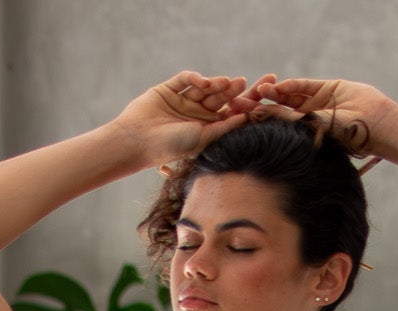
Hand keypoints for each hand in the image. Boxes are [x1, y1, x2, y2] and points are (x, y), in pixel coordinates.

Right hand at [113, 71, 261, 171]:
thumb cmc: (172, 146)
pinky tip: (202, 82)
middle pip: (219, 98)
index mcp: (206, 129)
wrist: (138, 141)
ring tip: (226, 82)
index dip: (242, 105)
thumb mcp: (203, 138)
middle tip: (244, 82)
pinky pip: (185, 79)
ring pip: (203, 88)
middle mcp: (196, 114)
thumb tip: (247, 117)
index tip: (258, 98)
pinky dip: (195, 78)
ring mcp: (182, 100)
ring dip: (215, 84)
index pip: (228, 113)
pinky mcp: (169, 89)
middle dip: (231, 90)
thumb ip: (224, 127)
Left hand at [237, 75, 395, 164]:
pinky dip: (292, 84)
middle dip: (259, 105)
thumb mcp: (314, 131)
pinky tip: (279, 85)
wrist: (373, 123)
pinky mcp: (324, 89)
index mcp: (302, 136)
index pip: (275, 127)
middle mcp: (305, 120)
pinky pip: (304, 85)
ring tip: (259, 90)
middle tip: (238, 102)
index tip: (239, 120)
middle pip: (277, 110)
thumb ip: (291, 121)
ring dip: (274, 92)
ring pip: (289, 96)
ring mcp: (314, 103)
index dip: (258, 122)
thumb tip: (264, 117)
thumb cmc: (345, 136)